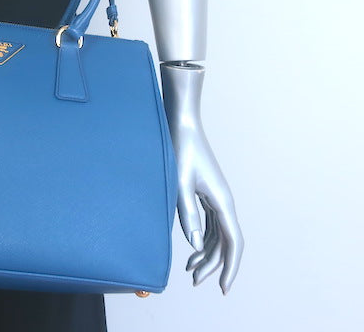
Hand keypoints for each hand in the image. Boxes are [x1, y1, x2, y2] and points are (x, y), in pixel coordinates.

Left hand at [160, 63, 243, 293]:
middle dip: (213, 264)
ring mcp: (215, 196)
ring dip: (207, 252)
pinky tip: (192, 246)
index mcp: (221, 201)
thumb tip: (196, 245)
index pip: (233, 242)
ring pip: (217, 233)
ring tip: (191, 270)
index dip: (230, 267)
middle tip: (194, 280)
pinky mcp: (205, 191)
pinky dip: (203, 237)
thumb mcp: (179, 183)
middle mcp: (222, 201)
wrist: (181, 123)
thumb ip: (188, 214)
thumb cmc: (179, 149)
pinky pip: (210, 221)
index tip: (224, 288)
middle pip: (224, 241)